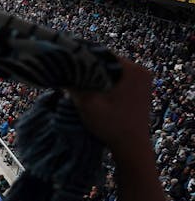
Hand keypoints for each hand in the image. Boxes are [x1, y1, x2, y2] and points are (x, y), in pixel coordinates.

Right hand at [70, 59, 166, 200]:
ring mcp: (142, 80)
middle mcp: (141, 71)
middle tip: (68, 72)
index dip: (80, 56)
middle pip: (106, 61)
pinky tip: (90, 89)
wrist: (132, 147)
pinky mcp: (139, 89)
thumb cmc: (111, 126)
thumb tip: (59, 70)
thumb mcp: (87, 104)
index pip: (101, 53)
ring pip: (110, 70)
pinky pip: (116, 79)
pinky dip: (103, 82)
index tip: (64, 62)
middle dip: (87, 67)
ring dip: (94, 75)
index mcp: (132, 70)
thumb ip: (73, 85)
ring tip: (77, 81)